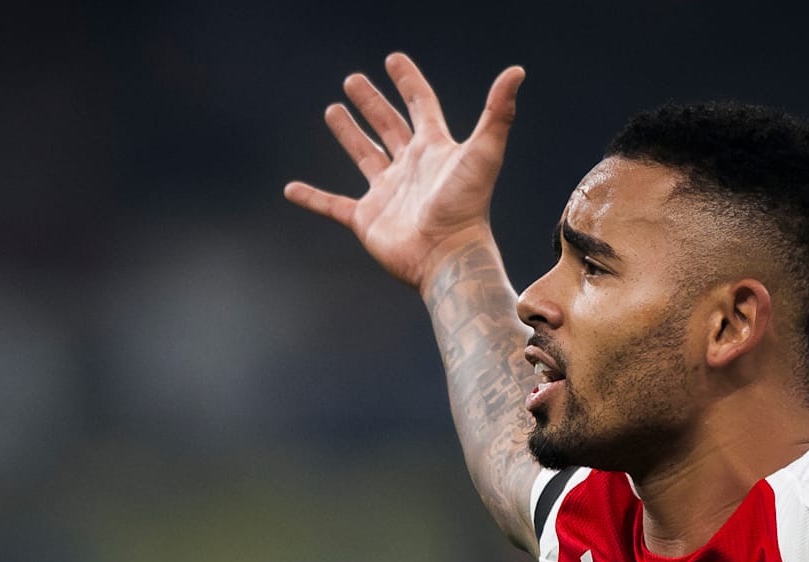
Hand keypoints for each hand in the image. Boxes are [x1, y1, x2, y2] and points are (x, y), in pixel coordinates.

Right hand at [284, 53, 523, 293]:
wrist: (447, 256)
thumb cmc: (467, 207)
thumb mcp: (484, 153)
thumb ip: (497, 112)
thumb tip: (516, 71)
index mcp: (434, 150)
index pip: (421, 106)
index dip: (408, 82)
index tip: (393, 59)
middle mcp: (409, 168)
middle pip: (388, 126)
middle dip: (372, 103)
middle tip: (353, 80)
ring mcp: (387, 194)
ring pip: (363, 156)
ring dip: (348, 134)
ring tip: (332, 110)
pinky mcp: (367, 220)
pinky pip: (333, 206)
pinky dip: (313, 199)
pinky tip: (291, 190)